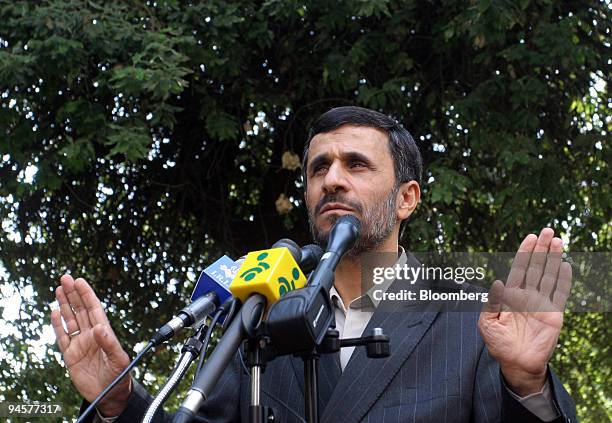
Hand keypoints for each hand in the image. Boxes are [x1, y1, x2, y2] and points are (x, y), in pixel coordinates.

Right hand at [50, 275, 130, 416]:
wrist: (110, 394)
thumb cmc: (120, 375)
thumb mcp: (118, 359)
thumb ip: (109, 343)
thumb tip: (100, 328)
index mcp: (104, 332)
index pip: (94, 308)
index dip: (86, 294)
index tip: (79, 281)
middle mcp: (91, 334)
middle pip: (80, 309)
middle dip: (73, 293)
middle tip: (65, 278)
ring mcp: (80, 343)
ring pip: (70, 319)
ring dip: (64, 304)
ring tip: (59, 289)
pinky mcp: (70, 355)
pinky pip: (62, 337)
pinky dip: (57, 325)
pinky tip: (54, 312)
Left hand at [478, 228, 571, 395]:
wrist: (516, 364)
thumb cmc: (498, 343)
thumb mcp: (487, 322)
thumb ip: (491, 302)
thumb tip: (498, 282)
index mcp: (510, 295)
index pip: (519, 268)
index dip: (524, 252)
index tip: (530, 237)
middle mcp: (527, 296)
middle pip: (536, 267)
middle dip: (541, 249)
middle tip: (547, 231)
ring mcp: (541, 303)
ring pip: (549, 275)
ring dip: (554, 258)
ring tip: (558, 241)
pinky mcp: (554, 314)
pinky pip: (560, 294)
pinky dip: (564, 280)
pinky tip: (566, 265)